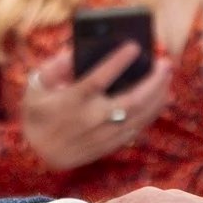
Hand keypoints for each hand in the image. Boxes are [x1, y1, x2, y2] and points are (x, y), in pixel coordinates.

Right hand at [20, 45, 172, 172]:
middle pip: (131, 100)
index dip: (118, 62)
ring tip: (167, 77)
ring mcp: (102, 135)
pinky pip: (136, 129)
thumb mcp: (36, 86)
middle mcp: (90, 119)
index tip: (135, 46)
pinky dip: (152, 113)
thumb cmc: (37, 114)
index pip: (98, 79)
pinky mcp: (108, 146)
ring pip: (139, 116)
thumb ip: (56, 66)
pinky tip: (161, 99)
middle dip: (152, 81)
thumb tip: (78, 51)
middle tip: (164, 63)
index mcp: (72, 100)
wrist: (35, 156)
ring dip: (158, 96)